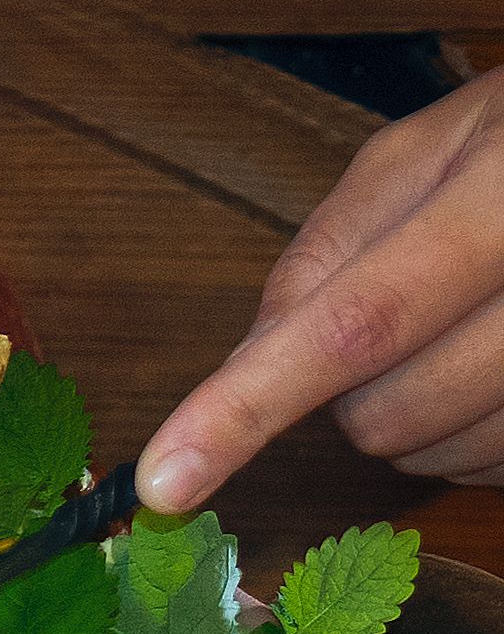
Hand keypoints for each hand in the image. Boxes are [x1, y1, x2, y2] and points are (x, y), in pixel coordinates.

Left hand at [139, 68, 503, 510]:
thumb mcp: (426, 151)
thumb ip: (332, 247)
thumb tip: (249, 358)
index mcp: (502, 199)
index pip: (356, 323)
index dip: (249, 407)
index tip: (164, 482)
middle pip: (391, 410)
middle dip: (348, 396)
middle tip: (392, 322)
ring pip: (447, 455)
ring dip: (416, 423)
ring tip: (455, 335)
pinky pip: (501, 467)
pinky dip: (472, 439)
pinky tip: (491, 373)